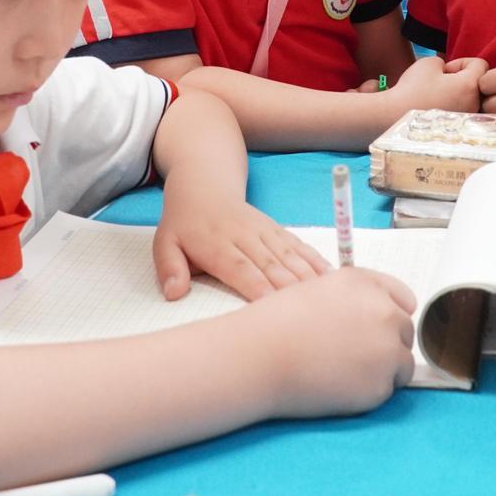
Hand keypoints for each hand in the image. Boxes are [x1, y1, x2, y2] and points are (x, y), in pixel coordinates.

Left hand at [155, 178, 327, 302]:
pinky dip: (314, 260)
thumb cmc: (184, 222)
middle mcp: (243, 236)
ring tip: (327, 298)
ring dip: (308, 276)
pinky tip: (330, 277)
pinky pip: (297, 245)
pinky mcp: (275, 228)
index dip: (257, 287)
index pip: (239, 268)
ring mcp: (262, 230)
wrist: (204, 184)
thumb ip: (169, 268)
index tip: (272, 307)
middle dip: (290, 288)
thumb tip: (174, 293)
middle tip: (310, 311)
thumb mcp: (165, 242)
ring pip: (289, 255)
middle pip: (270, 264)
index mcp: (215, 244)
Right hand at [244, 266, 415, 416]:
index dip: (391, 316)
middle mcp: (384, 312)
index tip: (379, 329)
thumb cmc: (279, 323)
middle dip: (386, 345)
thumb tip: (378, 317)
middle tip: (352, 356)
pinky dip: (369, 392)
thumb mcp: (319, 290)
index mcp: (367, 284)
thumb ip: (354, 298)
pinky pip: (387, 390)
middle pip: (405, 332)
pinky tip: (340, 386)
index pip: (404, 299)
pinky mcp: (381, 383)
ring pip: (403, 364)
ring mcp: (387, 348)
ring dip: (383, 370)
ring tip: (345, 372)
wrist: (261, 355)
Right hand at [387, 55, 487, 116]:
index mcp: (470, 86)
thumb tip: (453, 72)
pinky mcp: (459, 128)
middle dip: (463, 78)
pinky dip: (455, 106)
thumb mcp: (430, 62)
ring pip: (473, 98)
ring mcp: (468, 119)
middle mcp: (475, 105)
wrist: (395, 115)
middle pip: (480, 83)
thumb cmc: (412, 88)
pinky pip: (465, 111)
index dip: (462, 61)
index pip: (480, 64)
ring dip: (459, 93)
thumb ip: (448, 62)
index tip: (444, 70)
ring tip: (438, 95)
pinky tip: (438, 107)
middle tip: (441, 81)